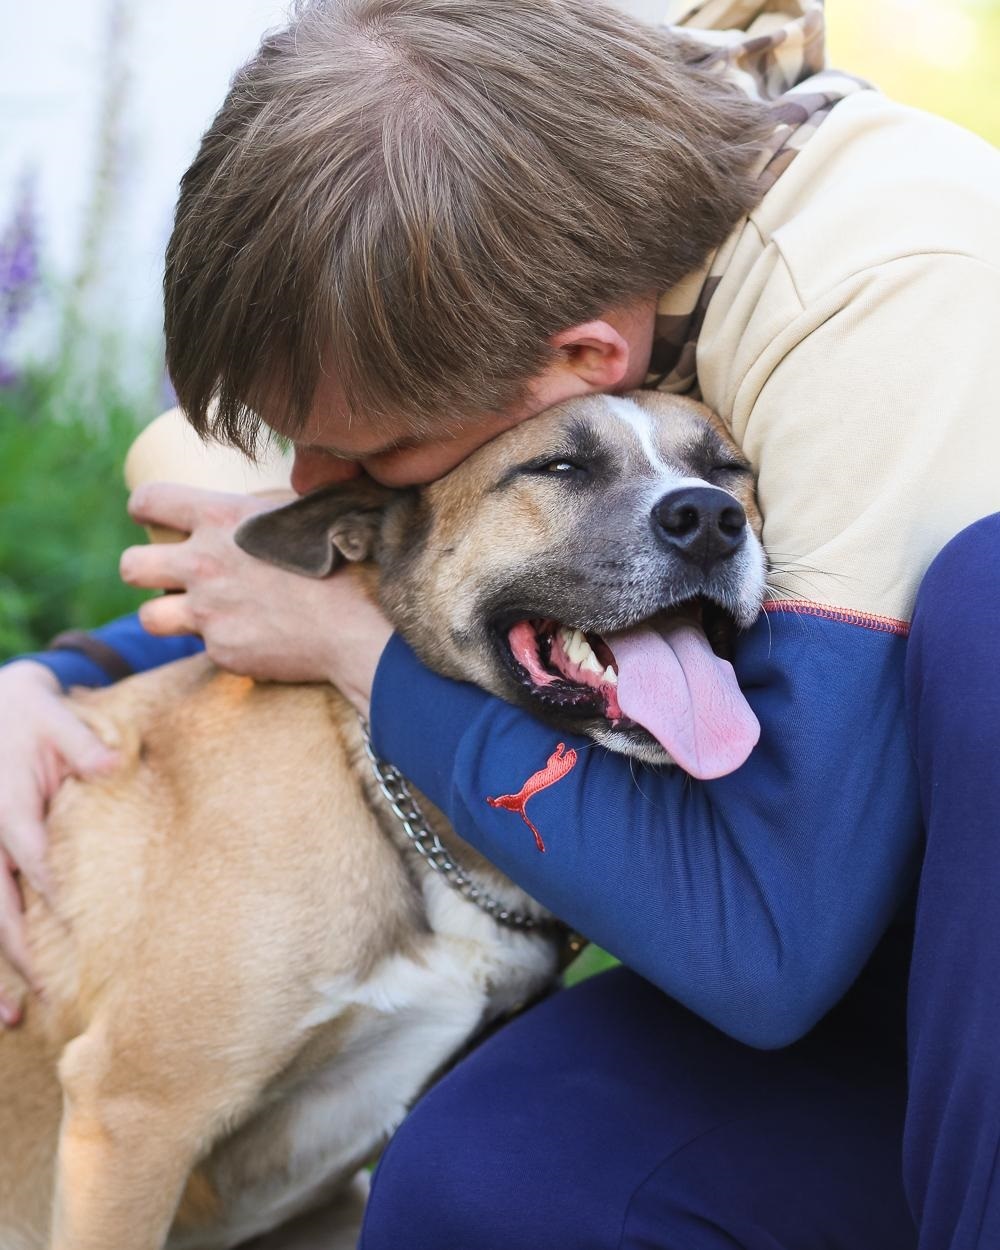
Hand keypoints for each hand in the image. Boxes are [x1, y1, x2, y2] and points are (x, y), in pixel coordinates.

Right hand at [0, 660, 118, 1025]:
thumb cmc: (30, 714)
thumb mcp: (56, 718)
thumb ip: (83, 746)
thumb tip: (113, 766)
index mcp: (8, 808)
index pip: (33, 862)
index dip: (55, 898)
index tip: (78, 935)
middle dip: (21, 954)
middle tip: (49, 1000)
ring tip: (11, 1019)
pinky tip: (1, 996)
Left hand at [122, 484, 392, 714]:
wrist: (356, 627)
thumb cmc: (343, 560)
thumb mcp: (311, 510)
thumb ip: (282, 500)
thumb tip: (302, 474)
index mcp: (220, 517)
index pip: (149, 500)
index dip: (145, 508)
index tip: (154, 518)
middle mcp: (202, 564)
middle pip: (131, 566)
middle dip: (143, 570)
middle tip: (170, 576)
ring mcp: (207, 612)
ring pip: (149, 617)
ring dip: (168, 616)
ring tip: (199, 615)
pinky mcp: (221, 651)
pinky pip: (205, 647)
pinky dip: (224, 643)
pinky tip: (255, 638)